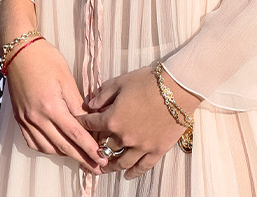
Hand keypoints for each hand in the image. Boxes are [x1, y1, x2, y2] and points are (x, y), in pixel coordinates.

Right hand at [5, 37, 106, 174]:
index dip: (89, 148)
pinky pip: (34, 143)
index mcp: (51, 106)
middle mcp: (37, 118)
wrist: (19, 51)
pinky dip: (47, 148)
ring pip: (48, 147)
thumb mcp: (66, 77)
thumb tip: (90, 120)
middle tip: (96, 167)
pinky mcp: (19, 120)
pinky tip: (57, 148)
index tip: (101, 158)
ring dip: (65, 155)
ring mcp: (26, 121)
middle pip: (62, 146)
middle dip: (81, 158)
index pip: (75, 134)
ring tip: (80, 158)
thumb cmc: (44, 58)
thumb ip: (77, 102)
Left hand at [82, 66, 200, 179]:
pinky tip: (127, 175)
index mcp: (112, 119)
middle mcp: (124, 137)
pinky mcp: (156, 150)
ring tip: (105, 168)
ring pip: (121, 162)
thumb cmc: (149, 81)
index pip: (91, 124)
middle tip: (91, 149)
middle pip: (104, 146)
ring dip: (110, 165)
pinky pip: (142, 167)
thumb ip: (103, 94)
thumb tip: (90, 104)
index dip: (83, 122)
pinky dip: (133, 173)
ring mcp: (141, 146)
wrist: (177, 87)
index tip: (78, 124)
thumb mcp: (121, 82)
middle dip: (95, 147)